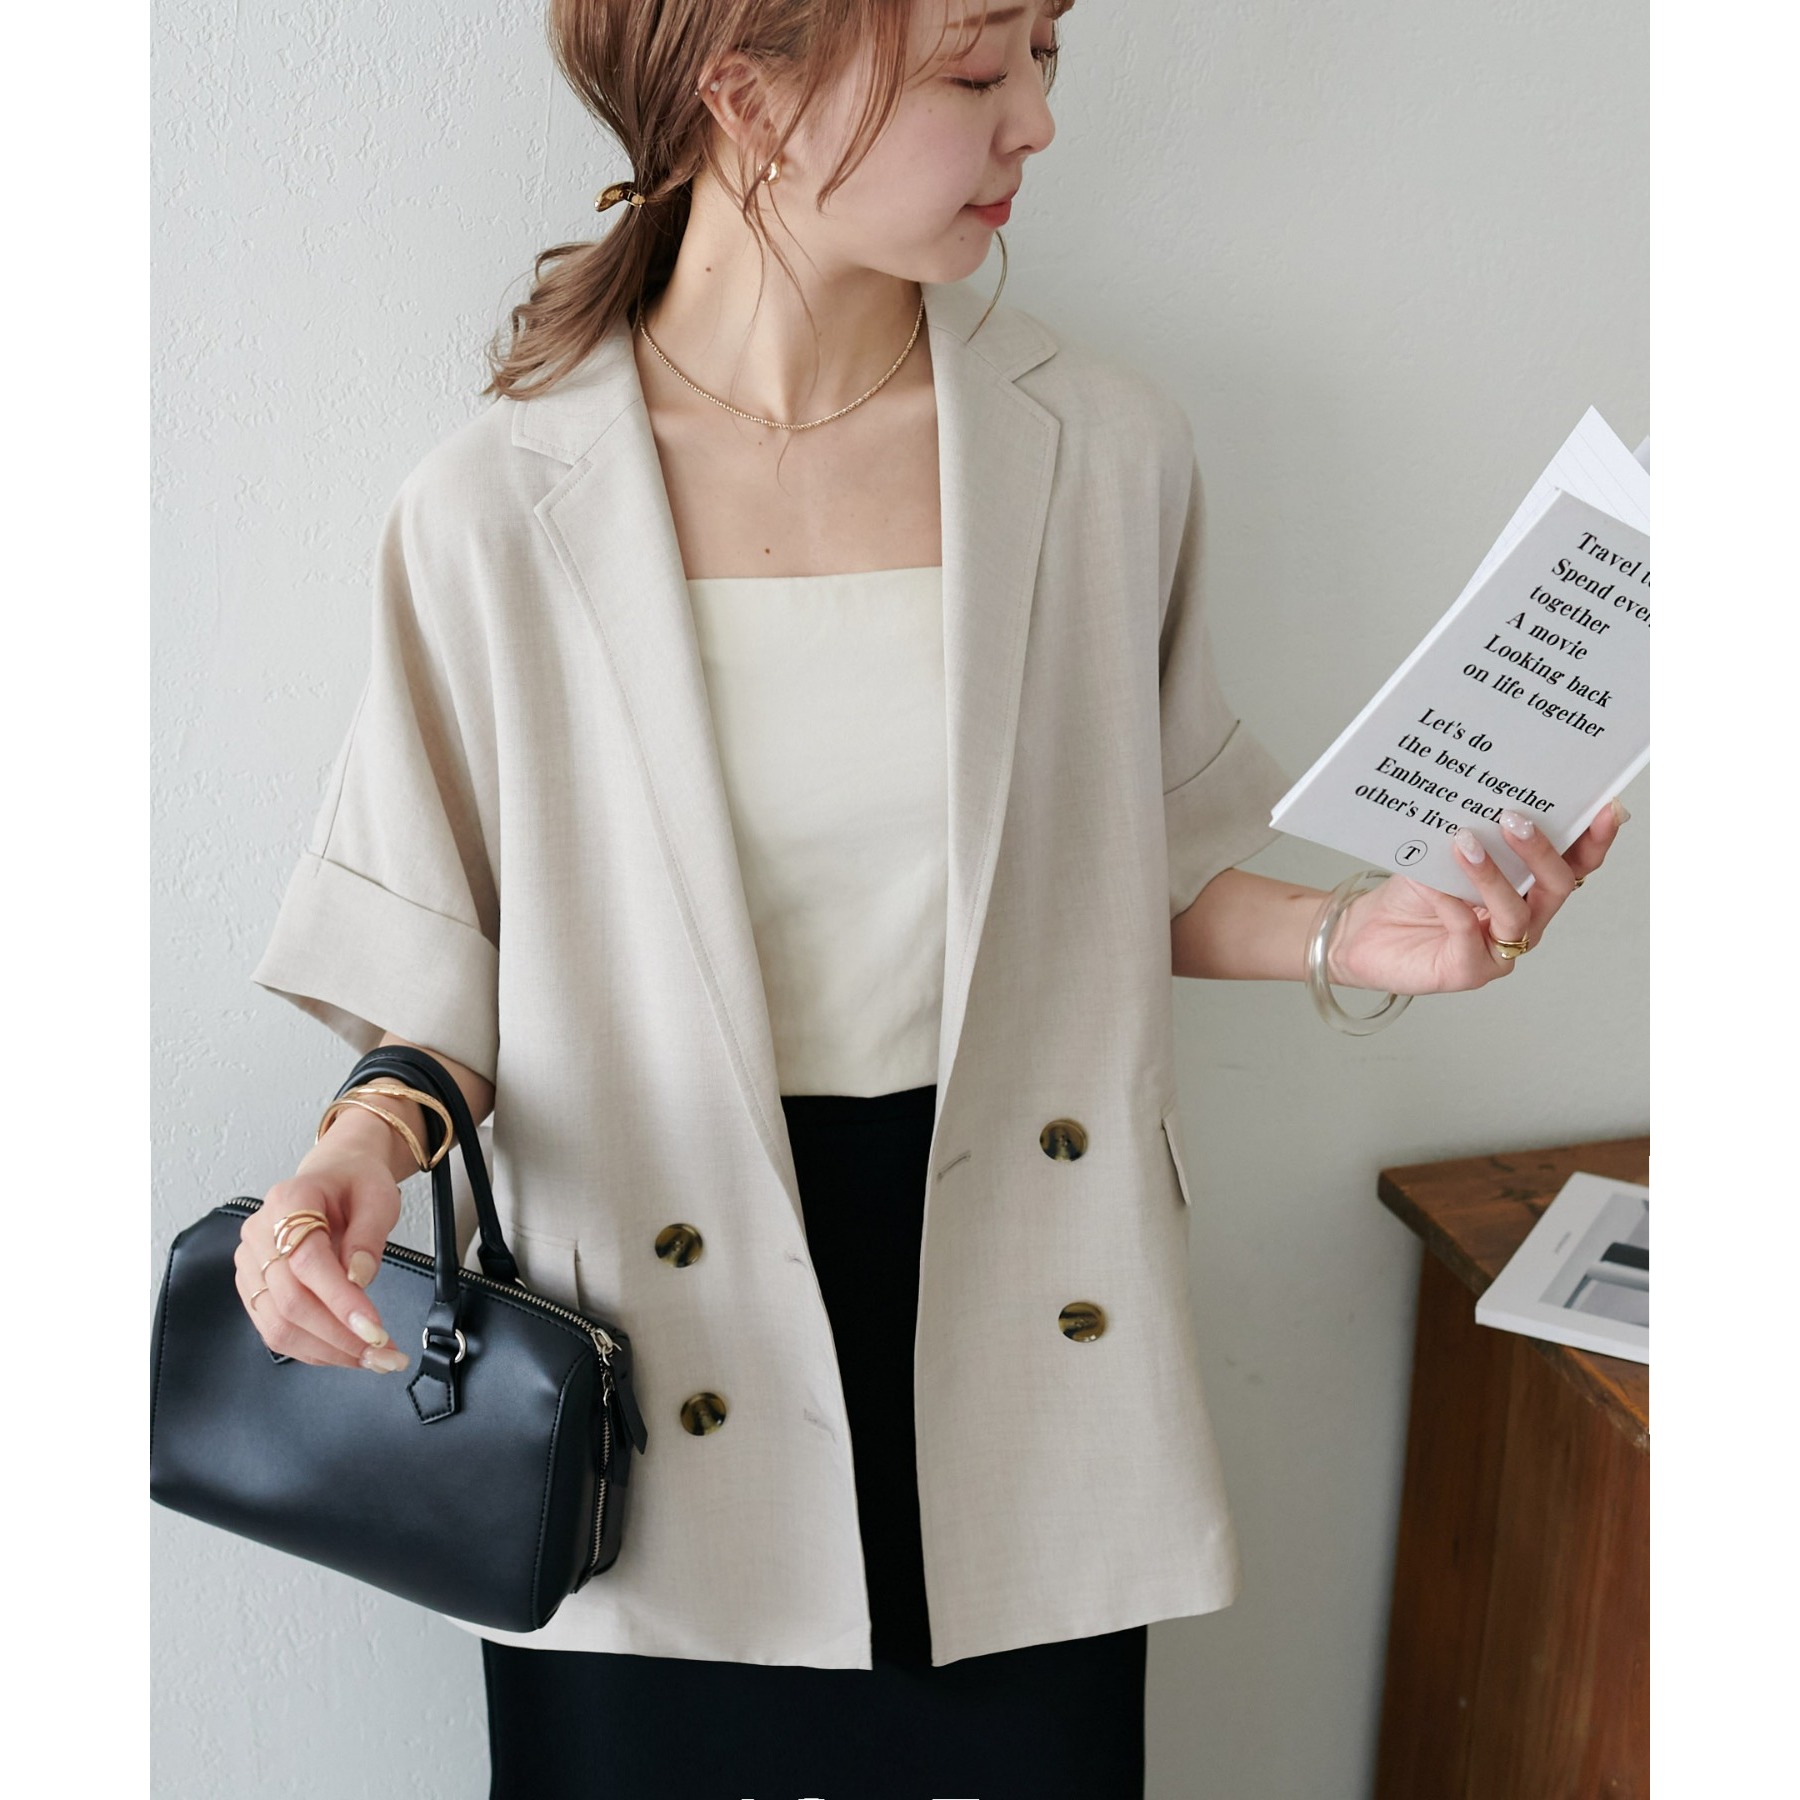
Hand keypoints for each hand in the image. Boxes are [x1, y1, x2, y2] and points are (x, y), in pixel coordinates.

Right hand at [234, 1146, 408, 1371]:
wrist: (335, 1176)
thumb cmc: (356, 1183)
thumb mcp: (379, 1196)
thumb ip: (369, 1236)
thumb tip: (359, 1279)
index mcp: (288, 1201)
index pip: (307, 1262)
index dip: (340, 1300)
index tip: (375, 1329)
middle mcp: (259, 1234)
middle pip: (290, 1302)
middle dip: (341, 1337)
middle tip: (386, 1354)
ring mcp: (250, 1263)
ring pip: (279, 1326)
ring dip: (329, 1351)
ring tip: (374, 1358)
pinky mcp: (254, 1288)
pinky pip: (276, 1330)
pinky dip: (314, 1348)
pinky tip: (346, 1351)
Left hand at [1329, 797, 1631, 995]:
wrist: (1365, 931)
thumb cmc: (1412, 893)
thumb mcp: (1445, 852)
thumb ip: (1472, 831)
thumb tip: (1485, 795)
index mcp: (1529, 888)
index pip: (1574, 864)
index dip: (1594, 840)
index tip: (1603, 808)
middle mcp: (1524, 919)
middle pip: (1557, 887)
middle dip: (1541, 852)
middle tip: (1515, 820)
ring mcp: (1500, 950)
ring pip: (1516, 913)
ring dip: (1493, 876)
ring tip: (1465, 844)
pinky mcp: (1468, 970)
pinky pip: (1469, 934)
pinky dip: (1451, 904)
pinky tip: (1432, 883)